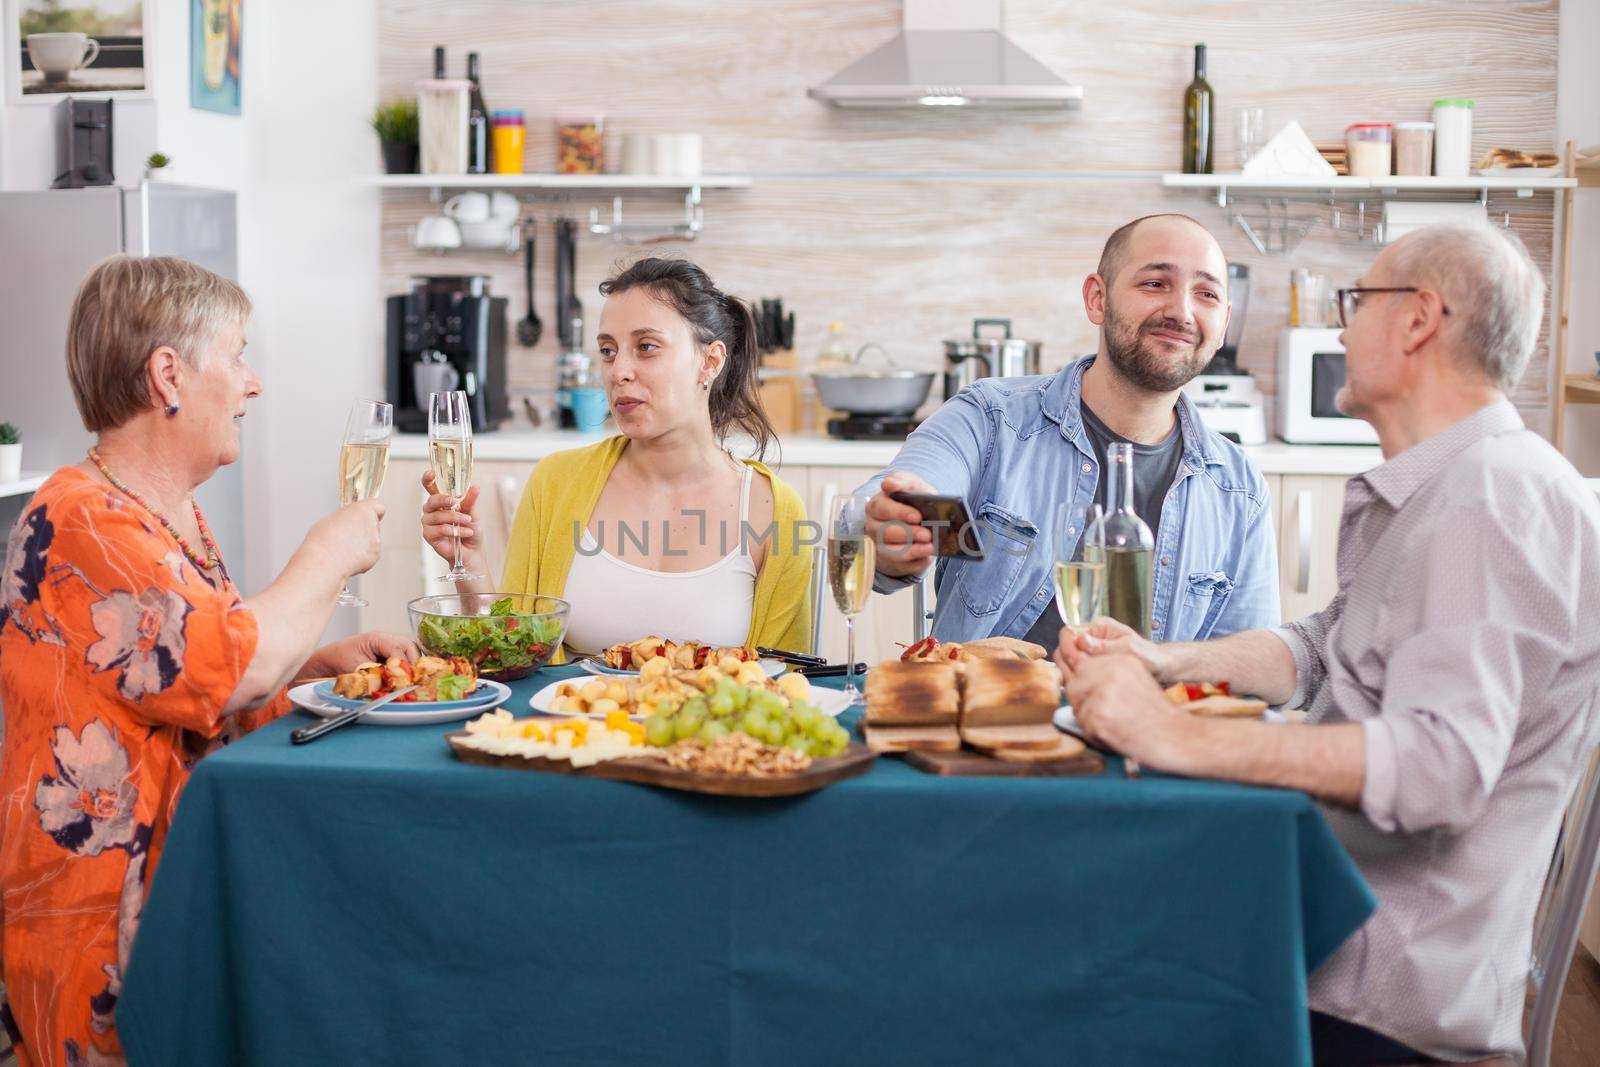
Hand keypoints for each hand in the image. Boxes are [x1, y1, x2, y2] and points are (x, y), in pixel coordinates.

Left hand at [298, 631, 420, 680]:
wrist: (324, 662)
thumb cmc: (336, 661)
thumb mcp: (357, 670)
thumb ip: (378, 675)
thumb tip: (395, 683)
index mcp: (377, 638)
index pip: (400, 649)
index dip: (406, 665)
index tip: (409, 679)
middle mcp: (384, 639)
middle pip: (409, 646)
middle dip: (414, 662)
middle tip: (413, 678)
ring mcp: (385, 645)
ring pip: (407, 650)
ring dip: (410, 664)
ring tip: (407, 678)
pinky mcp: (384, 653)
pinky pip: (400, 657)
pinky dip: (403, 666)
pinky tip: (400, 677)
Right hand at [305, 498, 384, 577]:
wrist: (323, 561)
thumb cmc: (322, 539)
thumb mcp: (332, 519)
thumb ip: (348, 519)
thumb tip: (351, 525)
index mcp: (362, 510)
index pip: (378, 505)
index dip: (373, 511)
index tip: (367, 516)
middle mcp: (372, 523)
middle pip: (374, 524)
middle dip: (364, 530)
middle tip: (347, 537)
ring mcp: (376, 540)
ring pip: (372, 541)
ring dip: (362, 544)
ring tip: (344, 550)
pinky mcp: (375, 555)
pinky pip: (370, 554)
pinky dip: (362, 557)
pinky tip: (348, 559)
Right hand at [421, 471, 482, 564]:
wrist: (473, 551)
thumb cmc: (471, 529)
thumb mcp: (473, 512)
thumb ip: (470, 500)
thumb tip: (475, 487)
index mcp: (441, 501)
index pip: (431, 487)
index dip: (428, 479)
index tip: (431, 473)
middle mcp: (432, 510)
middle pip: (431, 500)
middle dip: (442, 499)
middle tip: (453, 501)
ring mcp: (429, 523)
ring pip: (436, 516)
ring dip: (454, 518)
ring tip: (468, 521)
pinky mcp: (429, 536)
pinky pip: (438, 530)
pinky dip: (454, 530)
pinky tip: (465, 532)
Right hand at [866, 472, 934, 578]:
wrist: (920, 519)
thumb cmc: (914, 501)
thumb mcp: (913, 486)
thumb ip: (902, 481)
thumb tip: (888, 483)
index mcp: (878, 504)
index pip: (882, 508)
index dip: (900, 513)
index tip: (917, 516)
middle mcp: (873, 525)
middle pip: (884, 531)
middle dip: (908, 533)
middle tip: (927, 533)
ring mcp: (879, 544)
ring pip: (889, 550)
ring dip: (911, 549)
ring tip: (929, 546)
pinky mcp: (889, 559)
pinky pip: (899, 563)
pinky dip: (914, 559)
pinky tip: (926, 554)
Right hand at [1054, 616, 1168, 681]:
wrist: (1160, 669)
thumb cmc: (1149, 657)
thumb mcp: (1128, 650)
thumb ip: (1104, 647)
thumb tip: (1081, 641)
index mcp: (1098, 627)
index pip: (1069, 633)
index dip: (1069, 648)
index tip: (1077, 662)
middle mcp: (1091, 638)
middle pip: (1064, 647)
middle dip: (1069, 661)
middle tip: (1081, 674)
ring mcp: (1090, 653)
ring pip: (1067, 661)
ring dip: (1073, 672)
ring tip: (1086, 681)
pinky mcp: (1091, 667)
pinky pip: (1076, 672)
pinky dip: (1079, 679)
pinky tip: (1089, 686)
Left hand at [1066, 653, 1191, 769]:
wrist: (1180, 738)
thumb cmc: (1160, 717)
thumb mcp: (1137, 681)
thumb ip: (1109, 676)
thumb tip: (1076, 678)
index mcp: (1121, 660)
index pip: (1082, 665)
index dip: (1083, 685)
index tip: (1092, 699)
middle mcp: (1110, 672)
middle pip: (1074, 685)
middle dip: (1083, 703)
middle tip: (1105, 718)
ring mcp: (1103, 694)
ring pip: (1076, 707)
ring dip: (1090, 722)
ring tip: (1116, 727)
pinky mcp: (1098, 717)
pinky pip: (1083, 727)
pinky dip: (1097, 737)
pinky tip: (1118, 737)